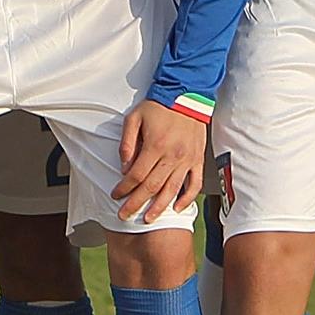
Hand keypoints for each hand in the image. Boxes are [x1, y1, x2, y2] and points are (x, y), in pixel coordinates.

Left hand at [112, 101, 206, 223]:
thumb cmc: (159, 106)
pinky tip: (177, 207)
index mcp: (155, 145)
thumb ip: (127, 143)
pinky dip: (186, 198)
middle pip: (151, 187)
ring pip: (172, 190)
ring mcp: (187, 160)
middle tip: (124, 215)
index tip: (116, 195)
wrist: (187, 96)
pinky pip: (194, 184)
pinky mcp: (198, 159)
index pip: (136, 175)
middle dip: (136, 204)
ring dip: (159, 207)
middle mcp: (172, 156)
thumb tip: (124, 166)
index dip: (124, 188)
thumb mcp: (134, 118)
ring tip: (148, 219)